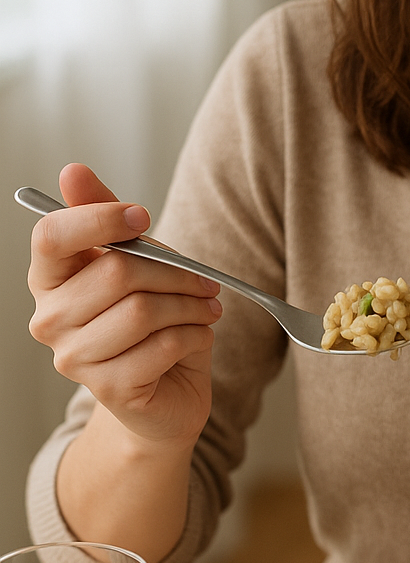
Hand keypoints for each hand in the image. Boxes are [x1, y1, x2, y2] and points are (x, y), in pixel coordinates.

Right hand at [27, 162, 222, 449]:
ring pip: (143, 311)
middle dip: (174, 272)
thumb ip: (105, 216)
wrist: (165, 391)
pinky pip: (162, 346)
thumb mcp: (134, 261)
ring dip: (190, 306)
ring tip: (206, 308)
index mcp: (49, 279)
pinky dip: (194, 336)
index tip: (143, 218)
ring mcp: (74, 358)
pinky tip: (199, 336)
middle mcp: (49, 320)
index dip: (100, 219)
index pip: (51, 236)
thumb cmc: (149, 321)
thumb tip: (72, 171)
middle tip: (205, 281)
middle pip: (116, 273)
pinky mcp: (108, 388)